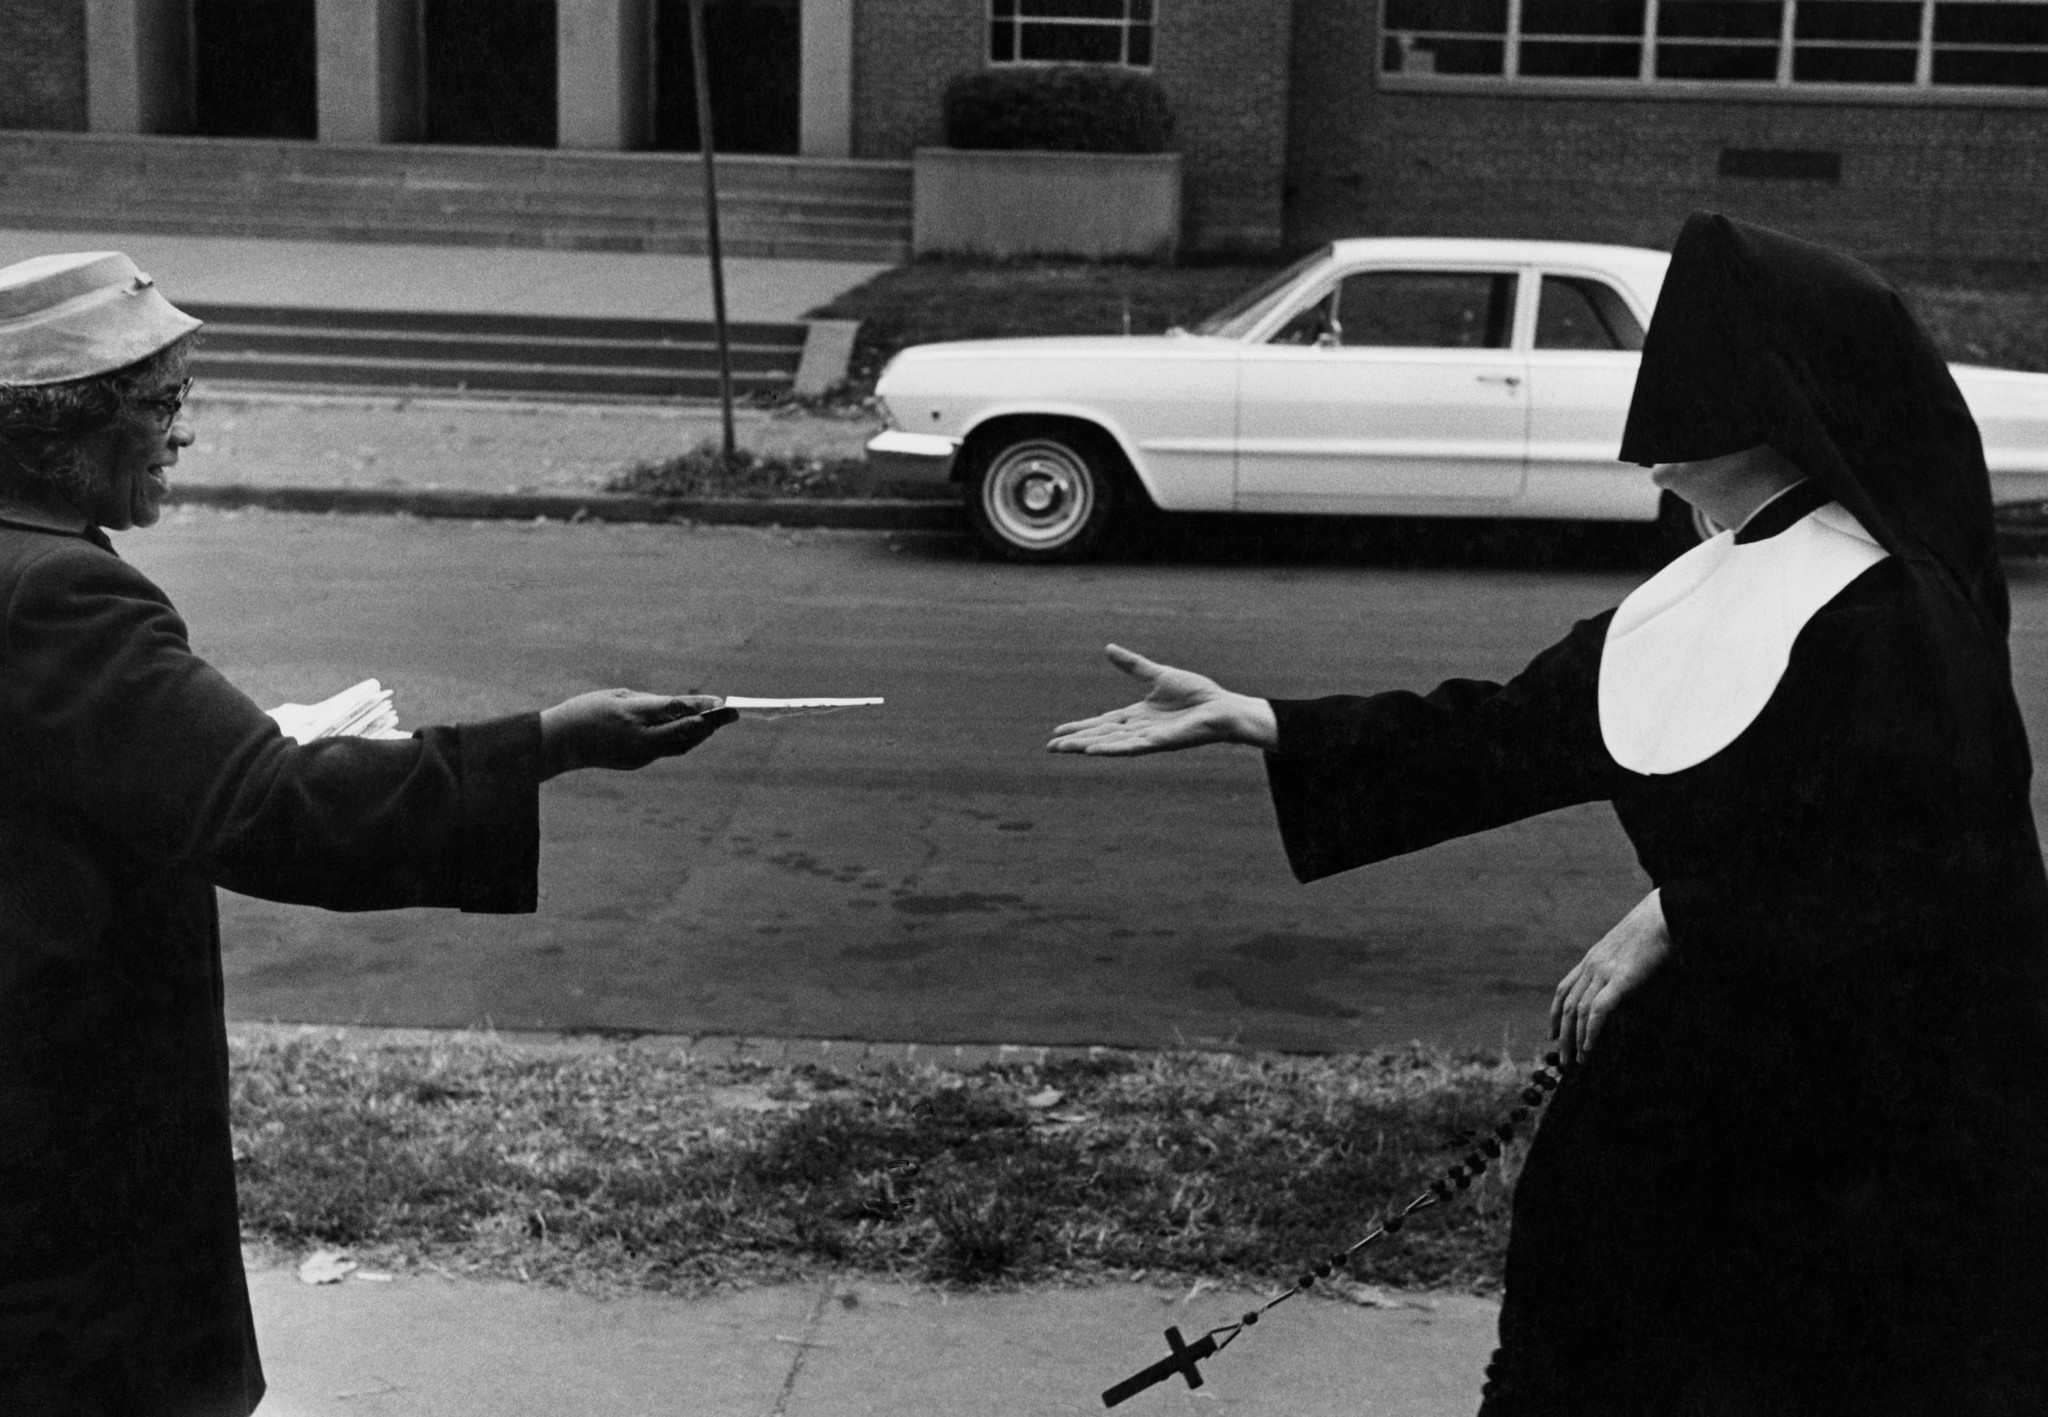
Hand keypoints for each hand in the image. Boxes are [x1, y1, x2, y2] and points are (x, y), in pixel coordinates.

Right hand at [539, 690, 736, 778]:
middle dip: (712, 723)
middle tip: (734, 713)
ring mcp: (639, 754)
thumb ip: (651, 702)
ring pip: (679, 745)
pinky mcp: (637, 763)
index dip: (700, 706)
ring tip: (718, 720)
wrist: (559, 743)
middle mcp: (638, 738)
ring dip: (700, 733)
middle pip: (684, 731)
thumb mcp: (619, 696)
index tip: (721, 701)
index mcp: (631, 714)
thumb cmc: (588, 710)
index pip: (673, 710)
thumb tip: (683, 706)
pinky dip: (682, 739)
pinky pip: (667, 750)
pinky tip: (692, 730)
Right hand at [1047, 644, 1277, 755]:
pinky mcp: (1159, 743)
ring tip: (1064, 749)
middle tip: (1050, 747)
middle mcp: (1139, 729)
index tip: (1058, 732)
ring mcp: (1148, 738)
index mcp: (1137, 715)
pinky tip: (1092, 750)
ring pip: (1110, 743)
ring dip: (1086, 746)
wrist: (1222, 707)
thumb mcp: (1158, 674)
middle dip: (1075, 741)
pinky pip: (1130, 747)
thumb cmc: (1196, 694)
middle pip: (1100, 735)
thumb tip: (1108, 648)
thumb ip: (1133, 666)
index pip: (1102, 722)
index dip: (1080, 727)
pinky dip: (1110, 749)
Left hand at [1551, 889, 1671, 1066]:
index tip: (1553, 1033)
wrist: (1664, 914)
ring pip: (1580, 1011)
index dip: (1556, 1014)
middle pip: (1568, 1005)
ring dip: (1576, 1039)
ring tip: (1578, 1060)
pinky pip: (1598, 1010)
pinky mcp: (1621, 979)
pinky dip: (1591, 1031)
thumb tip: (1619, 987)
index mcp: (1591, 959)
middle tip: (1563, 1059)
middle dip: (1563, 1035)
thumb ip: (1617, 967)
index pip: (1563, 990)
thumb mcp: (1626, 949)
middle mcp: (1592, 966)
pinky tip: (1590, 1047)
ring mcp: (1604, 971)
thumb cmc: (1652, 930)